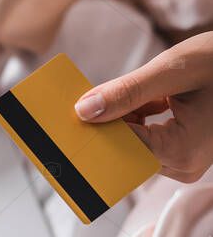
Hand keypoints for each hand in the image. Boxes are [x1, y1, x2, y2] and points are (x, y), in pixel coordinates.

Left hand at [74, 31, 212, 182]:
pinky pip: (143, 139)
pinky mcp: (180, 152)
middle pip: (123, 151)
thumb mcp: (173, 70)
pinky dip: (131, 118)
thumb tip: (83, 110)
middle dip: (98, 127)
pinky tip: (132, 99)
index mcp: (182, 152)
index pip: (119, 148)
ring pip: (131, 144)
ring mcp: (182, 162)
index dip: (87, 133)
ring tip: (102, 98)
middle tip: (66, 108)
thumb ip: (128, 91)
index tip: (54, 125)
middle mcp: (182, 166)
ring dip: (115, 119)